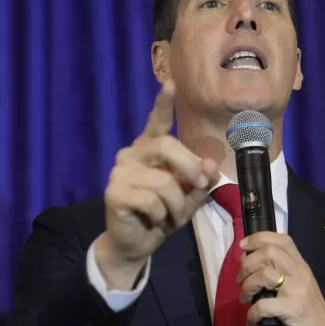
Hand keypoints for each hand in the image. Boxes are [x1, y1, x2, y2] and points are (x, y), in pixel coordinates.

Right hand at [94, 80, 220, 289]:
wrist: (136, 243)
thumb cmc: (163, 214)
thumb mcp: (189, 197)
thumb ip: (201, 180)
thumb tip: (210, 165)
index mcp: (150, 149)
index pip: (156, 121)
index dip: (163, 102)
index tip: (171, 82)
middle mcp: (132, 154)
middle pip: (166, 145)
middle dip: (189, 167)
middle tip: (199, 187)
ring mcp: (120, 171)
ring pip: (163, 180)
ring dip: (177, 204)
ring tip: (172, 216)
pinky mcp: (114, 192)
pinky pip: (151, 200)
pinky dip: (161, 215)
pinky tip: (155, 220)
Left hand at [238, 232, 324, 325]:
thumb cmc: (308, 318)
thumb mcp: (296, 291)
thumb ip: (280, 278)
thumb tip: (251, 270)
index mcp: (302, 267)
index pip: (282, 239)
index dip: (259, 238)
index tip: (243, 247)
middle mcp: (301, 274)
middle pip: (270, 252)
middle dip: (247, 263)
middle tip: (241, 280)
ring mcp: (298, 291)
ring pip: (264, 274)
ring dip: (247, 286)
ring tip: (245, 299)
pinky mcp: (293, 310)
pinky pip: (263, 305)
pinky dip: (251, 313)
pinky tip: (251, 321)